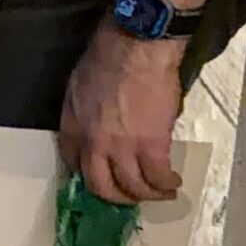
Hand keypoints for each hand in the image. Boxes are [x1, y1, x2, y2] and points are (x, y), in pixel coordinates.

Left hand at [59, 27, 187, 203]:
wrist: (134, 50)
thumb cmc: (106, 58)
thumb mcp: (79, 87)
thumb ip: (83, 112)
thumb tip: (96, 125)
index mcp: (72, 126)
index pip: (73, 163)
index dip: (89, 174)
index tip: (103, 177)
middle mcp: (92, 143)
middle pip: (100, 185)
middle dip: (117, 196)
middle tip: (131, 195)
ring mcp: (121, 148)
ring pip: (132, 187)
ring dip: (147, 195)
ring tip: (160, 192)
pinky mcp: (151, 146)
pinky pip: (158, 177)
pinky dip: (166, 184)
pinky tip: (173, 183)